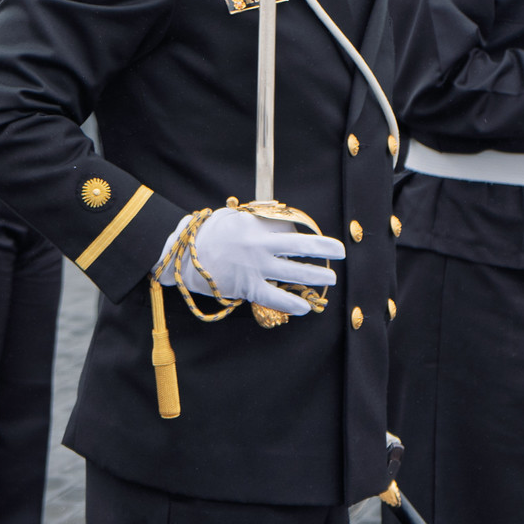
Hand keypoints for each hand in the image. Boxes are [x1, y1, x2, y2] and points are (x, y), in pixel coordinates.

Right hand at [155, 206, 345, 317]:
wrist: (183, 257)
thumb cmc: (206, 234)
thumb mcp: (230, 217)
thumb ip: (254, 218)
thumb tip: (276, 217)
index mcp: (255, 225)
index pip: (289, 227)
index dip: (303, 232)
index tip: (313, 238)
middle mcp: (260, 245)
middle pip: (300, 246)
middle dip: (324, 249)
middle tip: (341, 252)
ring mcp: (255, 268)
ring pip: (294, 272)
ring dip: (315, 276)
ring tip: (330, 279)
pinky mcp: (248, 288)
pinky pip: (275, 297)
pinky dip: (292, 303)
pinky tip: (304, 306)